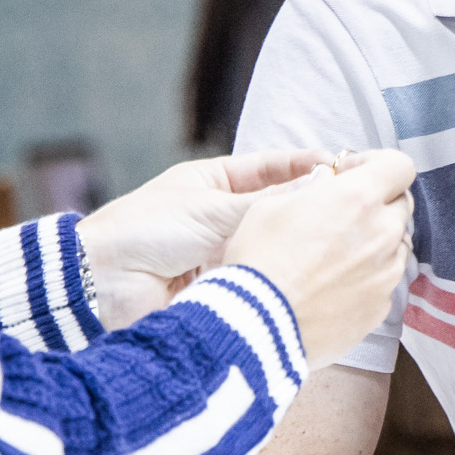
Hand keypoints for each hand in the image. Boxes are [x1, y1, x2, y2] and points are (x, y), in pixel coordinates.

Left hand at [77, 149, 334, 326]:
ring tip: (339, 244)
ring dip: (297, 246)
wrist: (102, 283)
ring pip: (271, 245)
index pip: (272, 168)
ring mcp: (224, 252)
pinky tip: (309, 277)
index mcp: (214, 181)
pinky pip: (258, 278)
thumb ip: (266, 203)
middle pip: (277, 209)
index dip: (307, 167)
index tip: (345, 167)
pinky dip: (279, 278)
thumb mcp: (211, 208)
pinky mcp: (223, 287)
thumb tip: (317, 188)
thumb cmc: (142, 230)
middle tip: (352, 208)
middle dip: (310, 209)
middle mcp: (222, 215)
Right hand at [218, 149, 416, 367]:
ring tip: (335, 256)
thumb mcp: (269, 207)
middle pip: (400, 205)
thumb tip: (325, 181)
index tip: (351, 174)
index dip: (377, 164)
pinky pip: (384, 281)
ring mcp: (386, 273)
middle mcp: (382, 233)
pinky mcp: (381, 306)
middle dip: (377, 203)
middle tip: (342, 215)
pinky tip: (334, 285)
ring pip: (396, 245)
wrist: (259, 327)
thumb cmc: (259, 262)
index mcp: (358, 198)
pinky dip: (367, 277)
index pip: (399, 166)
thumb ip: (307, 187)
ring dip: (375, 242)